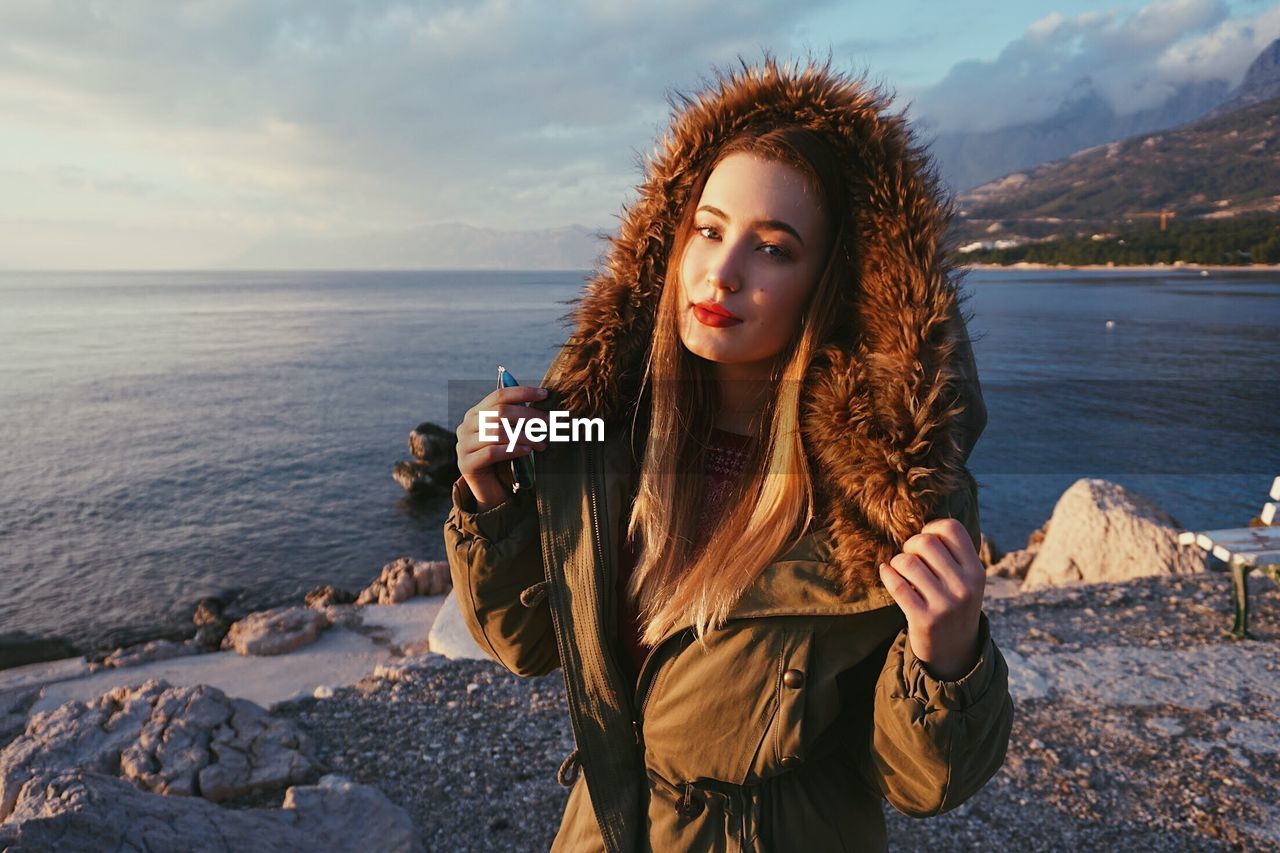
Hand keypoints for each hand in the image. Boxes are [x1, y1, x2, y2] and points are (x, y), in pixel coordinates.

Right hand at [455, 384, 549, 510]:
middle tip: (548, 424)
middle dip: (528, 416)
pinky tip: (527, 451)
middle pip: (500, 412)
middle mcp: (466, 426)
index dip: (523, 392)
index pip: (499, 396)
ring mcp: (463, 445)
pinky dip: (513, 450)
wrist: (490, 489)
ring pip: (497, 433)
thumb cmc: (504, 458)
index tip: (545, 394)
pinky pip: (491, 453)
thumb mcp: (510, 435)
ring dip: (525, 436)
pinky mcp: (466, 464)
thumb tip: (544, 404)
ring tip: (541, 444)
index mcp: (476, 413)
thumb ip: (518, 419)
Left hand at [878, 518, 984, 680]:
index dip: (931, 528)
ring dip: (897, 562)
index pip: (951, 528)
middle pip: (925, 542)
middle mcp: (965, 586)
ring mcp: (945, 604)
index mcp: (976, 571)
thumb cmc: (953, 604)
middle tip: (910, 558)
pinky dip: (887, 575)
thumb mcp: (966, 580)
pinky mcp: (924, 619)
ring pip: (907, 561)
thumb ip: (952, 554)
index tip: (926, 541)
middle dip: (910, 545)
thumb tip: (923, 523)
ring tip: (901, 571)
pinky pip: (896, 585)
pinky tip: (887, 574)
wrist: (954, 652)